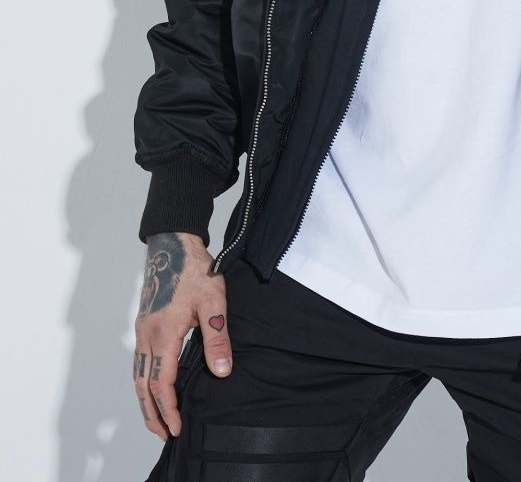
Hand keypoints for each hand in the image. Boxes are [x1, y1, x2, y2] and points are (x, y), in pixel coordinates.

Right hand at [133, 232, 231, 439]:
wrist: (174, 245)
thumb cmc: (195, 271)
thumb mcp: (214, 303)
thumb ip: (217, 339)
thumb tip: (222, 372)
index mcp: (163, 334)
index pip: (162, 383)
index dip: (168, 409)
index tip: (176, 428)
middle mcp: (147, 335)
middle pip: (143, 385)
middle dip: (152, 413)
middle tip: (164, 434)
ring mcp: (142, 330)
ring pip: (138, 375)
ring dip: (145, 400)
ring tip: (157, 418)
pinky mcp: (144, 323)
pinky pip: (139, 361)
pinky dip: (143, 381)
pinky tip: (152, 386)